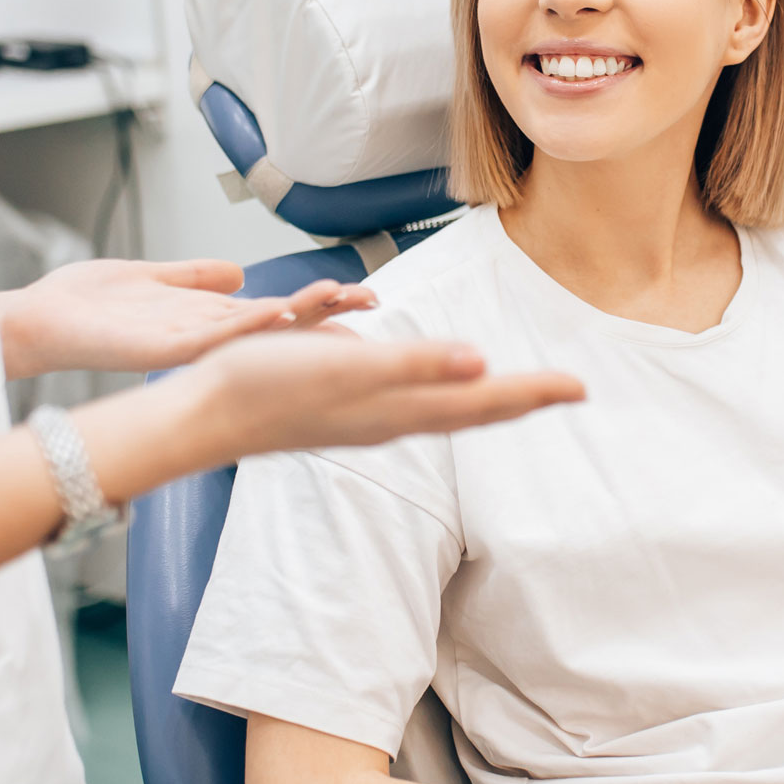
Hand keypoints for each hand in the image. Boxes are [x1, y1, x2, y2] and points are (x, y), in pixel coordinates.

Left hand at [0, 259, 373, 377]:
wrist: (38, 321)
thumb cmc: (85, 304)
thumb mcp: (152, 276)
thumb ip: (194, 276)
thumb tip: (237, 271)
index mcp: (204, 319)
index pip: (275, 311)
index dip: (316, 304)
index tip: (359, 295)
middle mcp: (203, 337)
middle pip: (277, 326)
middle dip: (323, 314)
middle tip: (371, 302)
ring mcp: (184, 346)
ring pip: (253, 333)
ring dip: (295, 318)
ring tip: (337, 300)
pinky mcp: (160, 350)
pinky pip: (210, 338)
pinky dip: (244, 326)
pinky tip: (275, 312)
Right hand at [186, 330, 584, 461]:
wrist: (203, 415)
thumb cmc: (266, 387)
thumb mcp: (345, 367)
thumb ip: (414, 365)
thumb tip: (480, 365)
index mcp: (400, 409)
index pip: (484, 403)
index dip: (534, 394)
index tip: (581, 388)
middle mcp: (392, 419)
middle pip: (473, 411)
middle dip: (522, 399)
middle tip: (567, 390)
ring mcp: (367, 419)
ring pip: (445, 410)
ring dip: (486, 399)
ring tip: (516, 391)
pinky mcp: (343, 410)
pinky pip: (412, 404)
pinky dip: (440, 393)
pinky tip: (433, 387)